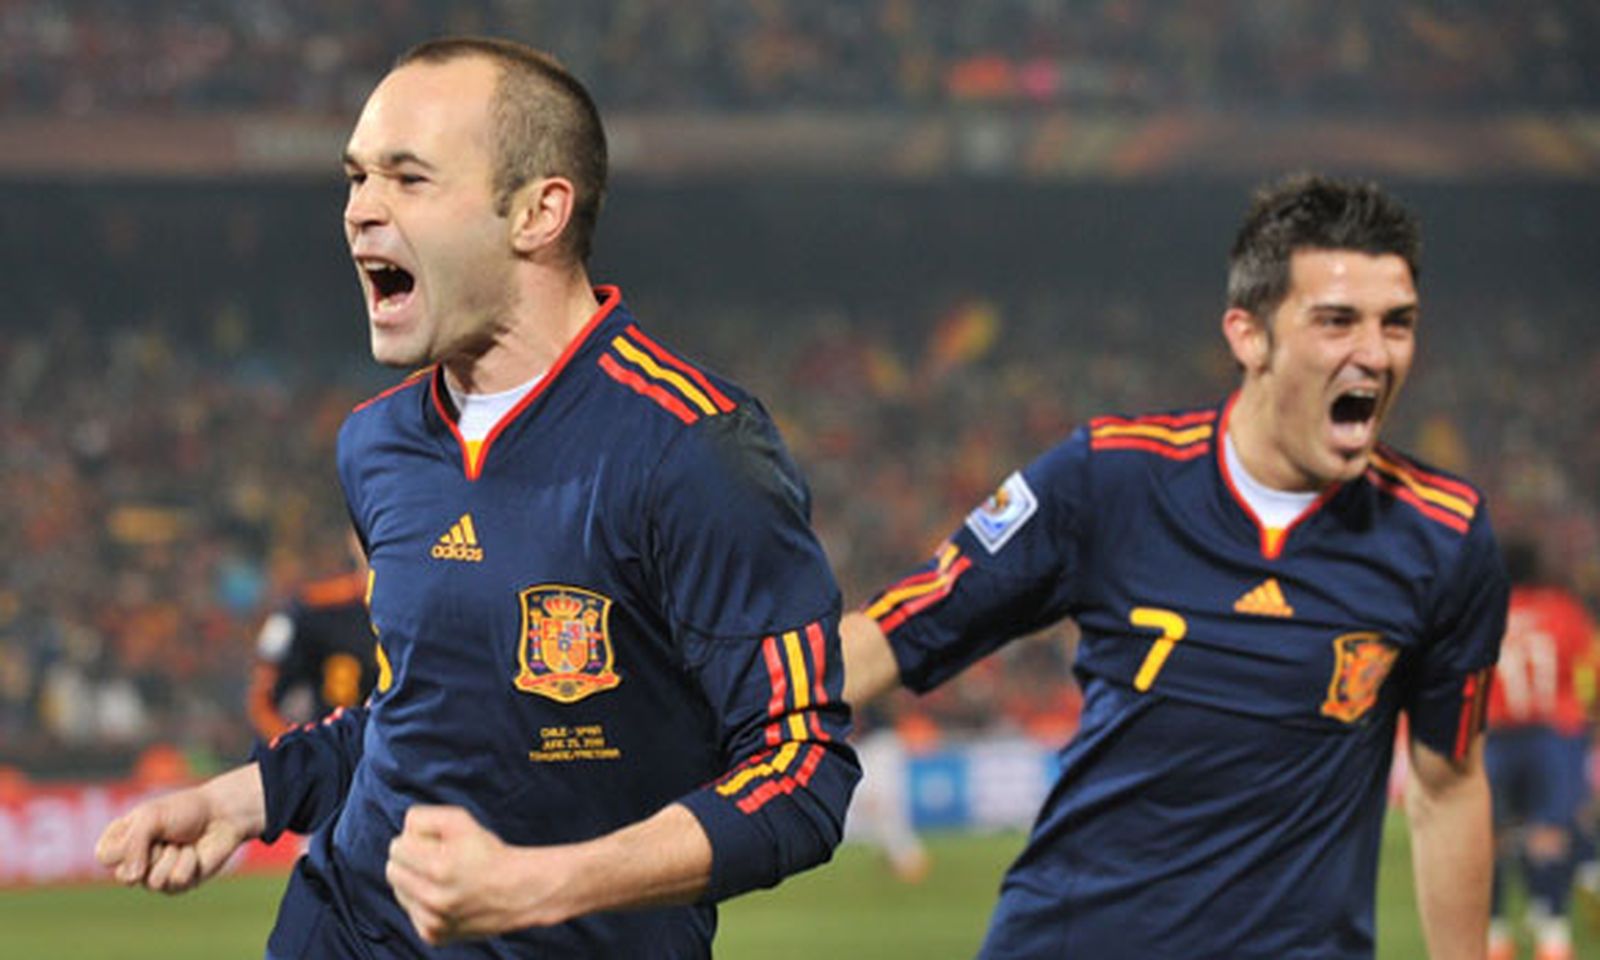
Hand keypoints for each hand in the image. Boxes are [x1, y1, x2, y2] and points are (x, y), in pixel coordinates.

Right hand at [94, 768, 260, 893]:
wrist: (222, 815)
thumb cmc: (184, 811)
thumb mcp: (151, 816)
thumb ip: (132, 843)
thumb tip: (133, 879)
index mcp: (121, 840)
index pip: (104, 857)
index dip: (124, 846)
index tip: (143, 828)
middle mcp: (134, 861)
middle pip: (125, 875)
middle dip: (151, 852)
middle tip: (166, 837)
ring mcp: (154, 875)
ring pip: (152, 881)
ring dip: (172, 857)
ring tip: (181, 844)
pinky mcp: (176, 885)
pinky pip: (175, 881)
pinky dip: (188, 862)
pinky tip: (193, 853)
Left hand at [386, 805, 565, 944]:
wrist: (517, 891)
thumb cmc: (487, 852)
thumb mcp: (461, 821)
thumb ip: (424, 818)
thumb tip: (401, 831)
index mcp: (439, 867)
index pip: (396, 847)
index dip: (412, 840)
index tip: (430, 842)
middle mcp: (434, 899)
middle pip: (392, 871)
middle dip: (408, 860)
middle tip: (432, 858)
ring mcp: (433, 921)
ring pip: (399, 893)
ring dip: (414, 883)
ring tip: (440, 878)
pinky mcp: (434, 936)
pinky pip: (411, 913)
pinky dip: (422, 904)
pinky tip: (443, 897)